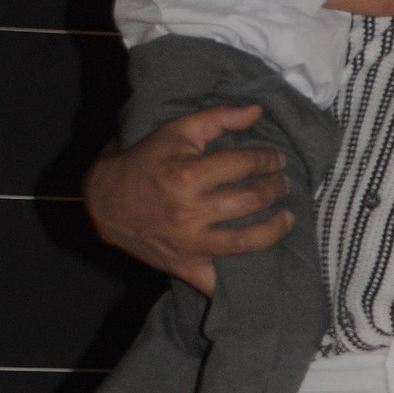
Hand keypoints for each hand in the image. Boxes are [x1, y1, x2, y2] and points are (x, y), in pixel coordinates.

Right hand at [84, 102, 293, 297]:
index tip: (277, 158)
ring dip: (275, 229)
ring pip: (246, 241)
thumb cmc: (145, 163)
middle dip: (276, 188)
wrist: (106, 203)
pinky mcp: (185, 266)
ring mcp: (189, 243)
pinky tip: (263, 268)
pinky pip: (218, 281)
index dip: (267, 158)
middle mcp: (190, 211)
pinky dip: (240, 281)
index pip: (243, 164)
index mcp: (187, 174)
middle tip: (284, 183)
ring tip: (287, 217)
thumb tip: (256, 110)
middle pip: (250, 200)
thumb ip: (217, 118)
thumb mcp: (175, 132)